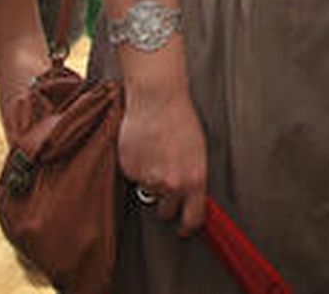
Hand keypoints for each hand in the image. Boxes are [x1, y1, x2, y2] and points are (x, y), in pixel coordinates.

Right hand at [119, 87, 208, 234]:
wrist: (158, 100)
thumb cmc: (182, 121)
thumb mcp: (198, 151)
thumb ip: (194, 178)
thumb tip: (191, 198)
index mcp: (194, 180)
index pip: (192, 218)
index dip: (188, 226)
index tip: (184, 228)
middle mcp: (171, 184)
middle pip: (167, 212)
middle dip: (168, 204)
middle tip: (168, 184)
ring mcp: (148, 179)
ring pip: (150, 192)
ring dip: (152, 179)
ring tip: (158, 153)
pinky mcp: (130, 171)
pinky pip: (135, 177)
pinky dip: (139, 167)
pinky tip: (145, 147)